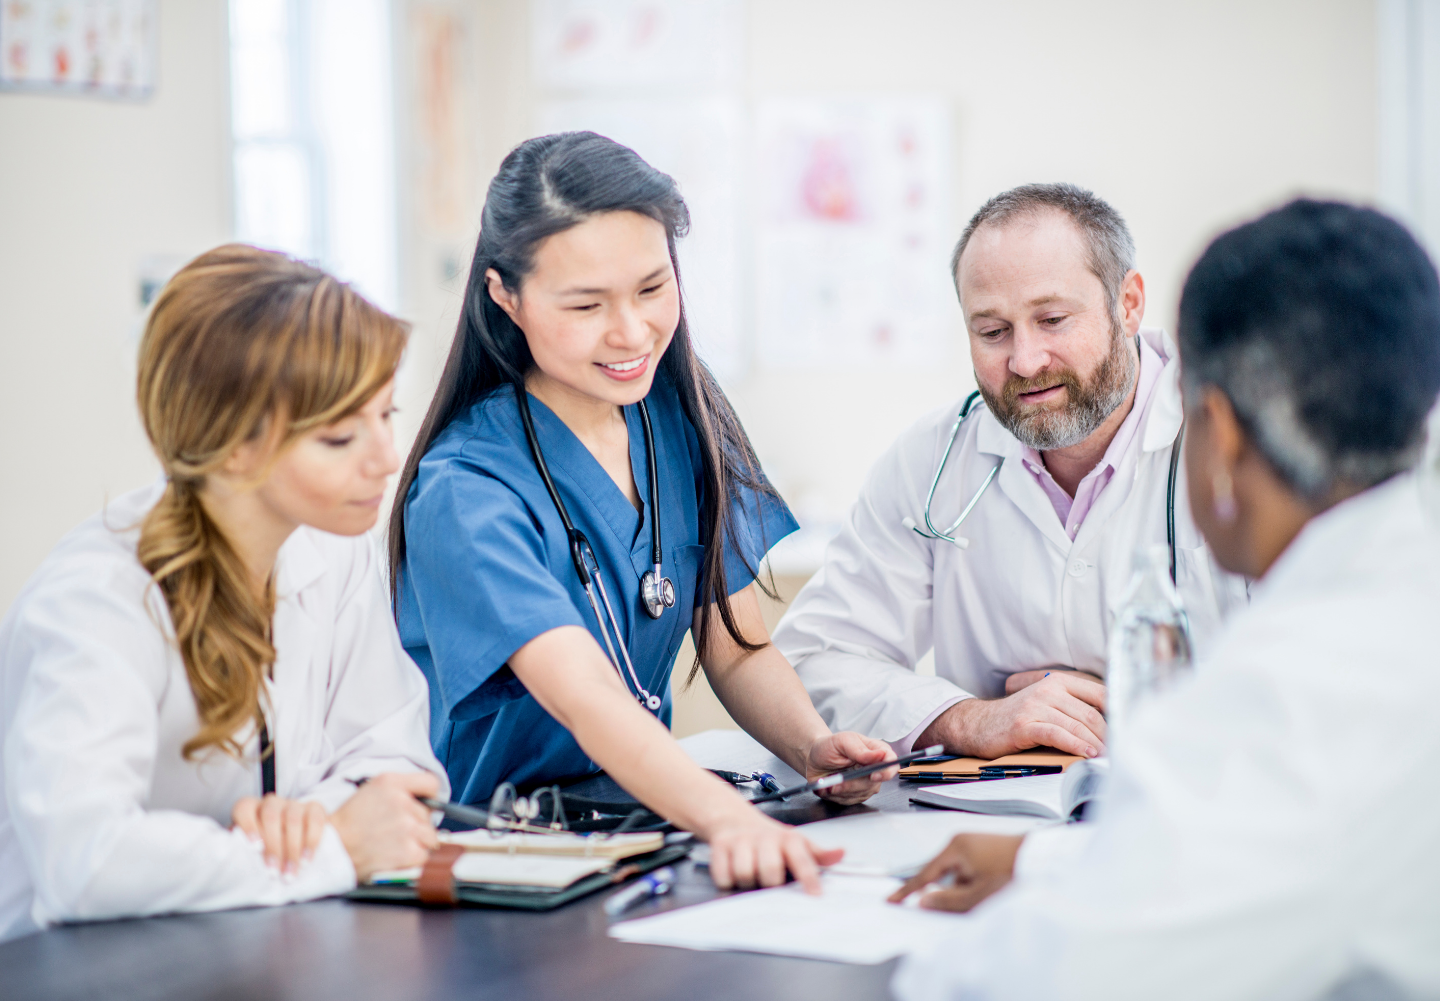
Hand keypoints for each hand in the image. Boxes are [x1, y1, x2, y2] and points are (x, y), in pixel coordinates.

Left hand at [231, 794, 327, 875]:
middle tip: (273, 872)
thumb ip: (241, 850)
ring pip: (293, 819)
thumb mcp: (249, 850)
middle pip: (271, 816)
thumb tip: (238, 861)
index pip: (245, 808)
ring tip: (290, 872)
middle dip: (273, 846)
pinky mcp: (315, 807)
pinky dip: (311, 841)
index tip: (254, 849)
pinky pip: (315, 820)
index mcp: (251, 809)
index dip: (248, 826)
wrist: (294, 846)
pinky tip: (307, 860)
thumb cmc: (264, 850)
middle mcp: (272, 802)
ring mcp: (294, 803)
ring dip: (292, 849)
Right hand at [329, 772, 440, 881]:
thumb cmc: (349, 824)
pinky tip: (395, 857)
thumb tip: (427, 802)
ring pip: (429, 836)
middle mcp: (402, 801)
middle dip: (416, 824)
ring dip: (417, 842)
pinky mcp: (409, 849)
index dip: (430, 796)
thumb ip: (399, 791)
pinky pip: (425, 855)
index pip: (431, 783)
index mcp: (391, 782)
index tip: (425, 805)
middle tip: (393, 832)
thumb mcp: (372, 791)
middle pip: (428, 815)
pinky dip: (413, 859)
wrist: (332, 850)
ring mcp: (407, 826)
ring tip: (394, 845)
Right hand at [704, 808, 843, 894]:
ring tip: (752, 875)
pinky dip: (728, 880)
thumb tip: (841, 854)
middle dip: (770, 883)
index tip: (815, 896)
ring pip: (745, 874)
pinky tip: (733, 872)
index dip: (809, 879)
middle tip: (769, 881)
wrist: (734, 819)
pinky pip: (724, 875)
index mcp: (788, 839)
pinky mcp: (720, 846)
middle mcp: (765, 838)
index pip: (802, 860)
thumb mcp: (797, 843)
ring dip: (748, 882)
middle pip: (770, 872)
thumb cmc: (771, 840)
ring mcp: (741, 841)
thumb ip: (819, 854)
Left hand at [804, 731, 896, 804]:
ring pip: (860, 794)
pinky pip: (849, 801)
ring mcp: (866, 784)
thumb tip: (880, 755)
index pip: (891, 762)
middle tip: (836, 780)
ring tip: (830, 781)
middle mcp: (874, 769)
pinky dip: (835, 795)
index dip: (886, 771)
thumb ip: (860, 749)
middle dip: (853, 784)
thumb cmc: (829, 747)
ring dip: (841, 790)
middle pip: (874, 783)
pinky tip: (829, 786)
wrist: (814, 759)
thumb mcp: (842, 741)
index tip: (873, 775)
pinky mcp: (856, 795)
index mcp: (876, 751)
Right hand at [887, 833, 1023, 911]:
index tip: (891, 900)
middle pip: (941, 874)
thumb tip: (923, 902)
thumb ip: (947, 901)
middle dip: (947, 893)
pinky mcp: (985, 849)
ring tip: (984, 898)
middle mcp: (961, 841)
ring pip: (957, 874)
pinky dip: (973, 884)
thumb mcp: (978, 895)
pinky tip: (988, 891)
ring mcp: (974, 843)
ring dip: (964, 890)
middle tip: (960, 905)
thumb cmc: (1014, 874)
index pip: (924, 874)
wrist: (1045, 860)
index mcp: (955, 847)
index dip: (907, 891)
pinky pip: (969, 870)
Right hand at [918, 673, 1106, 758]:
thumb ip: (1073, 709)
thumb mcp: (1047, 705)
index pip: (1099, 694)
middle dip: (1109, 736)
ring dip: (1096, 744)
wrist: (979, 724)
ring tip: (1108, 758)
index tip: (1130, 731)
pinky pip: (1058, 734)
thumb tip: (1111, 728)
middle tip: (1121, 752)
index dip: (1118, 713)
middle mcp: (1048, 689)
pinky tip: (1087, 754)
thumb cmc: (1019, 719)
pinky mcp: (1025, 725)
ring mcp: (1036, 706)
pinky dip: (1076, 745)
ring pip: (1077, 724)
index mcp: (1058, 681)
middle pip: (1091, 713)